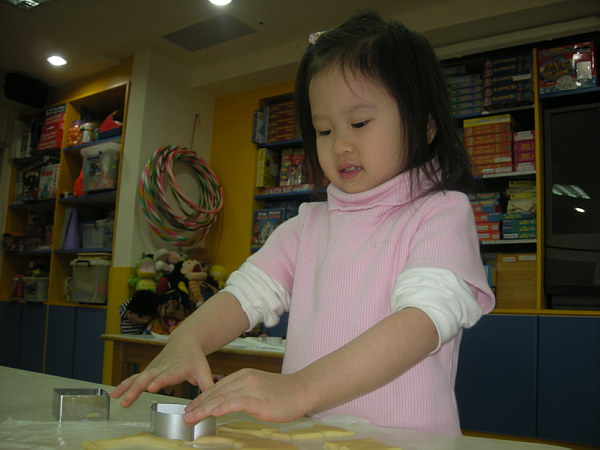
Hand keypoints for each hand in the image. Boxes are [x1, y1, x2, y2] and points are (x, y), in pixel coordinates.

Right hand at [110, 334, 213, 406]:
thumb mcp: (204, 371)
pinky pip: (134, 378)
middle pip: (148, 377)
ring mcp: (153, 367)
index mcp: (177, 368)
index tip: (151, 387)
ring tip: (118, 399)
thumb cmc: (194, 358)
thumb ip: (207, 387)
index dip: (159, 381)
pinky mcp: (148, 370)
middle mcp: (163, 367)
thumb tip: (212, 403)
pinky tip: (114, 394)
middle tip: (128, 399)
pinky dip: (124, 385)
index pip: (167, 375)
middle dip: (137, 388)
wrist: (185, 341)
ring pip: (138, 377)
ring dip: (127, 388)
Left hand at [183, 369, 309, 423]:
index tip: (190, 408)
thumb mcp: (257, 388)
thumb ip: (241, 393)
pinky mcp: (260, 400)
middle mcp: (245, 379)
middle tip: (185, 415)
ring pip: (222, 398)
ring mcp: (252, 388)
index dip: (201, 398)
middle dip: (198, 405)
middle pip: (216, 393)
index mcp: (243, 375)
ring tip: (191, 417)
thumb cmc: (282, 392)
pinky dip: (223, 407)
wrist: (302, 390)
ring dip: (204, 409)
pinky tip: (213, 413)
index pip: (216, 387)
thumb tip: (224, 403)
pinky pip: (237, 403)